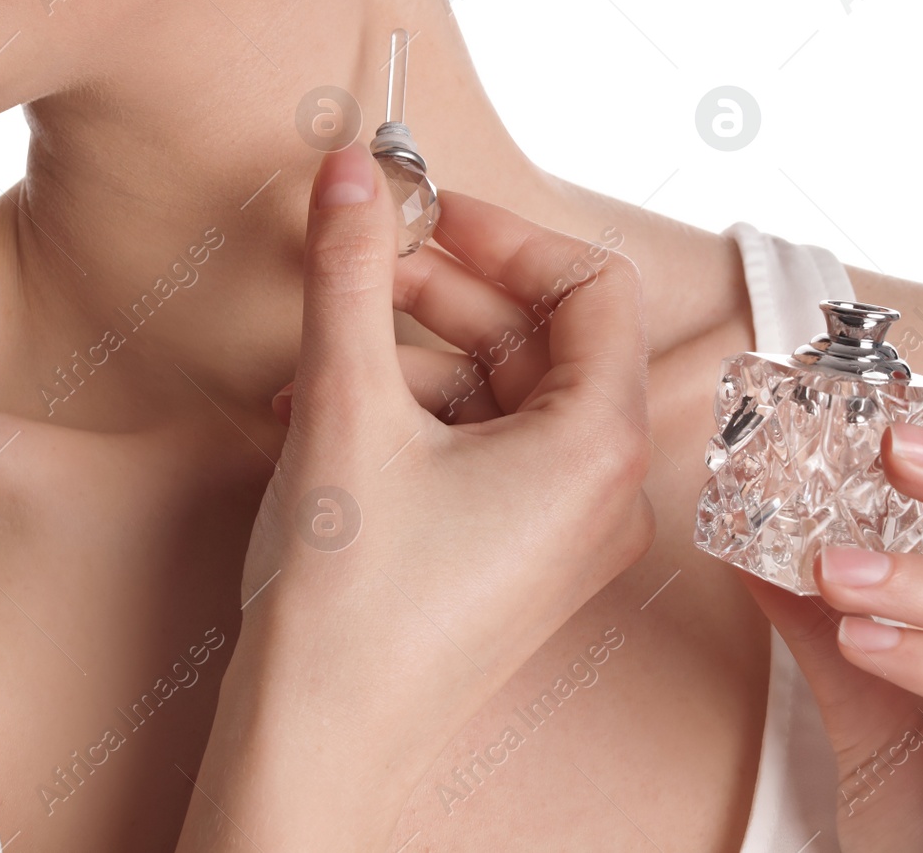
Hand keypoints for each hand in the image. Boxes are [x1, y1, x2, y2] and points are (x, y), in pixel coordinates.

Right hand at [179, 143, 653, 851]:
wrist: (321, 746)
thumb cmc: (353, 606)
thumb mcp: (347, 409)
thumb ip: (350, 276)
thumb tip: (352, 176)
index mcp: (596, 443)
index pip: (590, 287)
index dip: (505, 236)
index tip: (425, 214)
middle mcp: (601, 486)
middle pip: (544, 337)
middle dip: (447, 291)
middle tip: (363, 263)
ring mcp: (563, 525)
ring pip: (505, 392)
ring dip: (417, 353)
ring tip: (326, 349)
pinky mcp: (519, 552)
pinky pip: (486, 447)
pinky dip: (418, 413)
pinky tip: (332, 407)